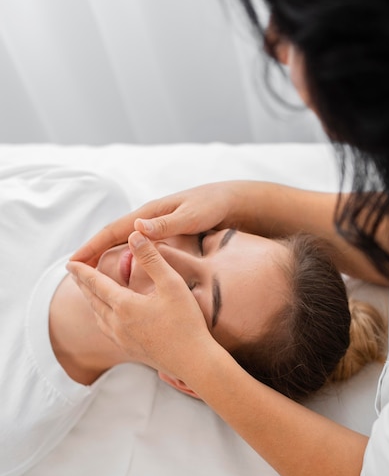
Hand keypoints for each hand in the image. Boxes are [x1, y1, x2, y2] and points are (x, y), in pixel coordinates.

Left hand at [66, 232, 214, 378]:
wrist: (195, 363)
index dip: (82, 271)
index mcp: (124, 306)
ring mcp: (123, 340)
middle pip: (93, 300)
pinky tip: (107, 318)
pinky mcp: (131, 350)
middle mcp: (117, 324)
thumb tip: (134, 235)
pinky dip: (101, 317)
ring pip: (98, 317)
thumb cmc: (186, 322)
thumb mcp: (171, 284)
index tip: (69, 263)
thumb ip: (151, 258)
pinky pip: (107, 330)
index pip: (96, 283)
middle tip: (74, 273)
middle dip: (83, 285)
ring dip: (91, 302)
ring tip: (88, 292)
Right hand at [71, 181, 239, 265]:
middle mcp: (146, 219)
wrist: (228, 201)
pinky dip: (121, 255)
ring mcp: (153, 225)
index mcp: (148, 214)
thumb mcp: (190, 217)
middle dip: (91, 252)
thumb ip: (166, 224)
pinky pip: (134, 246)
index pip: (112, 231)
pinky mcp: (161, 232)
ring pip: (121, 241)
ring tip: (90, 273)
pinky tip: (120, 268)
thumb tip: (136, 228)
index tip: (74, 262)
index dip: (92, 247)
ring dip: (104, 254)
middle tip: (74, 273)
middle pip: (111, 237)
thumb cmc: (211, 207)